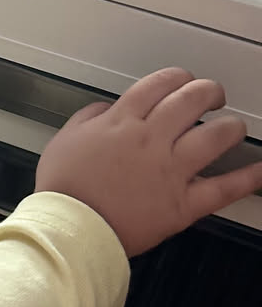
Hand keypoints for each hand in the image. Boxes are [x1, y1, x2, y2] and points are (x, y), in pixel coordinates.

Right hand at [36, 68, 261, 255]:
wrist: (69, 229)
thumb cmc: (63, 190)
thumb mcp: (64, 140)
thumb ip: (90, 117)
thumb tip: (107, 109)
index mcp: (122, 122)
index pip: (160, 84)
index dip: (176, 77)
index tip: (181, 81)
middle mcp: (151, 140)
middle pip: (192, 100)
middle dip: (208, 91)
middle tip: (212, 96)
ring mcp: (170, 171)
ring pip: (216, 136)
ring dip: (231, 126)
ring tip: (232, 127)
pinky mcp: (181, 204)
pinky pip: (223, 188)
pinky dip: (248, 178)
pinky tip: (260, 170)